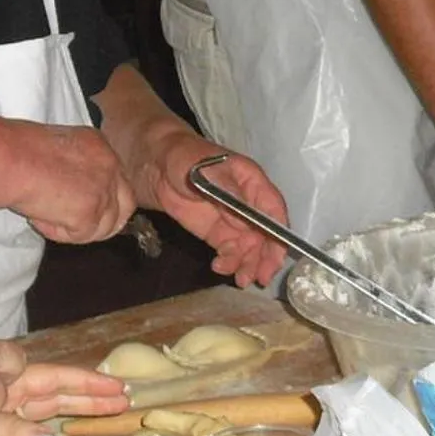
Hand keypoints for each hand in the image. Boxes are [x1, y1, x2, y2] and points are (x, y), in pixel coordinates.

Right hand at [9, 124, 137, 242]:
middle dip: (105, 222)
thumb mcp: (57, 148)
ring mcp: (103, 191)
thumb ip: (74, 167)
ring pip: (104, 228)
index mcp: (101, 146)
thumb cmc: (18, 150)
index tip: (80, 205)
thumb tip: (72, 191)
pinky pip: (79, 236)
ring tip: (46, 216)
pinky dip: (57, 232)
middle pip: (126, 206)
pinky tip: (38, 217)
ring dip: (76, 229)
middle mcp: (110, 166)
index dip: (102, 199)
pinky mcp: (89, 213)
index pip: (116, 181)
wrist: (10, 159)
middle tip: (77, 226)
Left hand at [130, 128, 288, 287]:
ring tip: (241, 279)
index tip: (278, 252)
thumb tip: (244, 210)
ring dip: (250, 263)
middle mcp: (248, 202)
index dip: (279, 231)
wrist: (155, 162)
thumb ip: (223, 186)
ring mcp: (233, 219)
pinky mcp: (217, 233)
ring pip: (251, 246)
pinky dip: (230, 263)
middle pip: (267, 232)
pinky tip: (220, 269)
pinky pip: (231, 251)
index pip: (273, 208)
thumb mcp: (202, 166)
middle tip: (262, 276)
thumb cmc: (181, 156)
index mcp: (251, 180)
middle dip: (267, 255)